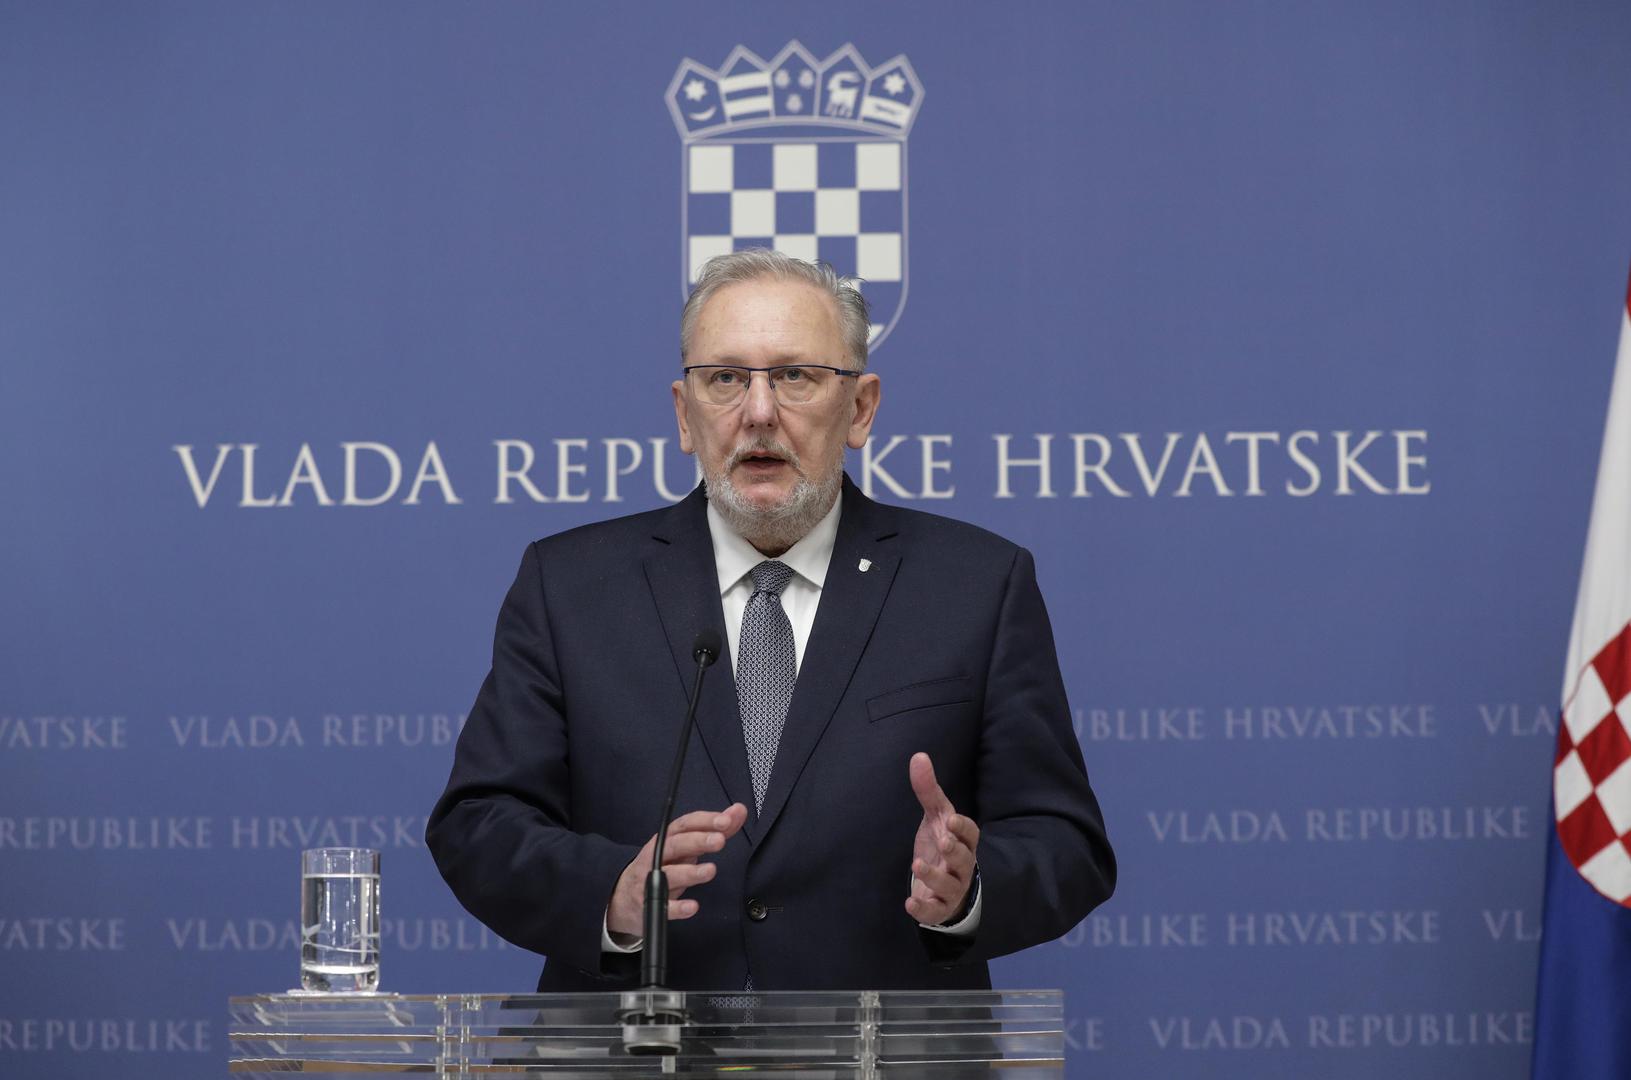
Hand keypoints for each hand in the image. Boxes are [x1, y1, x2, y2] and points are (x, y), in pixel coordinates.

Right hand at [606, 804, 747, 938]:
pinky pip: (664, 907)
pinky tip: (692, 907)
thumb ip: (714, 830)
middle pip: (676, 845)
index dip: (704, 821)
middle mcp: (657, 857)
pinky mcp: (649, 905)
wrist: (623, 897)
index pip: (684, 825)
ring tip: (710, 870)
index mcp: (667, 840)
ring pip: (669, 875)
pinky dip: (678, 908)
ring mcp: (651, 881)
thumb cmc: (663, 865)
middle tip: (719, 840)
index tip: (725, 820)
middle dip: (697, 841)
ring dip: (690, 872)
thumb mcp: (686, 847)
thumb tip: (738, 812)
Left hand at [905, 752, 979, 925]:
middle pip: (964, 859)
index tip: (951, 820)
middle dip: (955, 851)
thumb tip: (919, 755)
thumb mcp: (935, 817)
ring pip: (949, 885)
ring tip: (917, 865)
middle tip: (943, 841)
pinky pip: (935, 911)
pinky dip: (923, 909)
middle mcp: (962, 865)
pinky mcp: (940, 908)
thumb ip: (928, 790)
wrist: (944, 885)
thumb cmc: (942, 845)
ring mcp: (953, 888)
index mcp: (964, 841)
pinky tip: (910, 903)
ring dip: (935, 876)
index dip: (962, 827)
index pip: (970, 834)